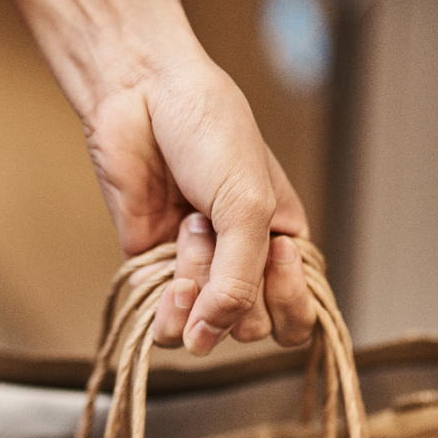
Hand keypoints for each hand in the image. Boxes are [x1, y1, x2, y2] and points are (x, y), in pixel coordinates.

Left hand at [0, 0, 314, 352]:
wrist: (141, 97)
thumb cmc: (209, 133)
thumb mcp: (247, 206)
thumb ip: (239, 281)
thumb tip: (208, 340)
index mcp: (282, 246)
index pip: (296, 319)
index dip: (288, 303)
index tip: (276, 252)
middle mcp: (241, 265)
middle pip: (249, 328)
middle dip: (235, 285)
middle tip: (222, 226)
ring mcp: (197, 271)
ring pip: (206, 331)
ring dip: (198, 288)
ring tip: (191, 229)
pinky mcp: (153, 271)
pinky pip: (165, 322)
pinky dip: (168, 304)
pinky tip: (168, 264)